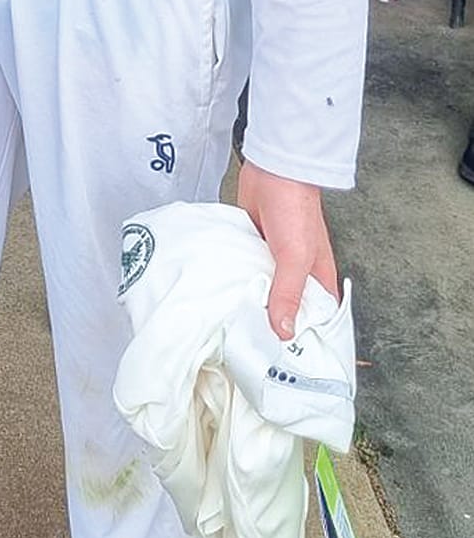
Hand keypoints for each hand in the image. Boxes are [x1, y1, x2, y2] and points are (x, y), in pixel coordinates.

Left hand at [236, 159, 339, 340]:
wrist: (274, 170)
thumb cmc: (296, 210)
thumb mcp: (296, 257)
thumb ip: (289, 293)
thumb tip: (283, 332)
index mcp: (318, 280)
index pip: (316, 320)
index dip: (305, 340)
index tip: (289, 366)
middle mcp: (296, 275)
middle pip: (285, 309)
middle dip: (270, 327)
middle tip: (251, 354)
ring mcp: (272, 262)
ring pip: (261, 291)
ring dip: (248, 304)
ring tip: (230, 332)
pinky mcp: (251, 248)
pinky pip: (243, 272)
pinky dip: (234, 282)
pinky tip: (219, 297)